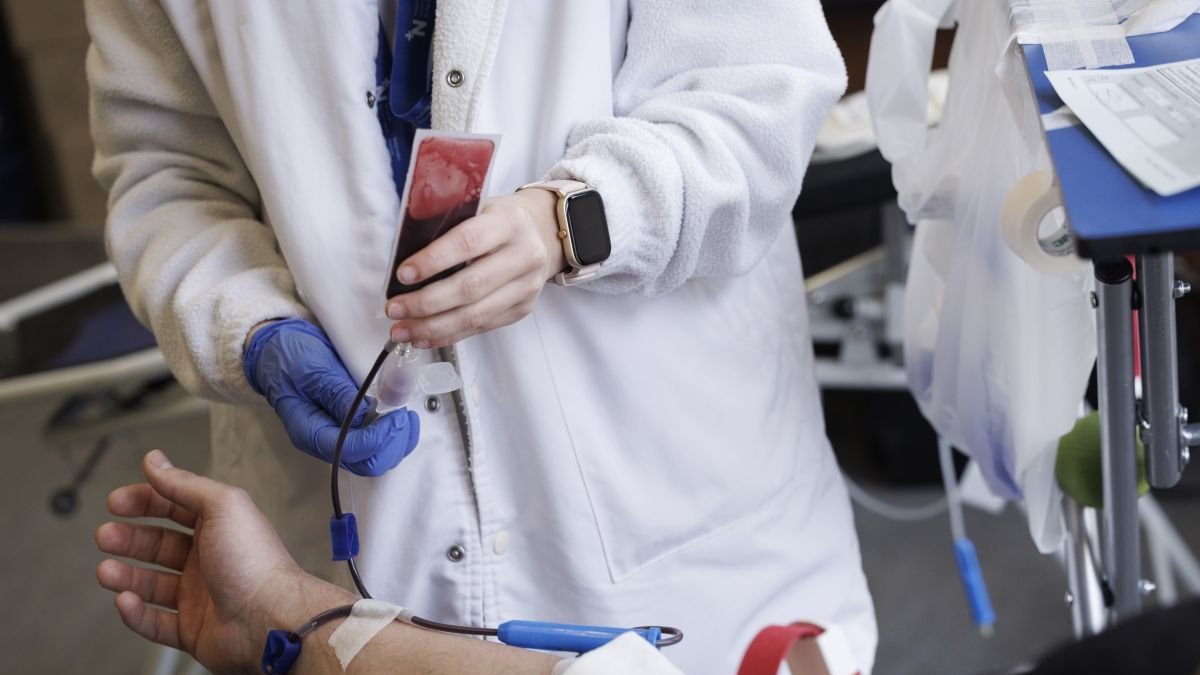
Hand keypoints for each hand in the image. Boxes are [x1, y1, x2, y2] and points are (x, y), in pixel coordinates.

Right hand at [96, 451, 327, 674]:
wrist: (270, 618)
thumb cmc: (254, 562)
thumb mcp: (222, 506)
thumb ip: (185, 483)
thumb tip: (155, 461)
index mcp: (220, 527)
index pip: (176, 507)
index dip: (145, 501)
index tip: (116, 501)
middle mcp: (210, 559)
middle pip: (160, 545)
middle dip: (130, 538)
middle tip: (106, 535)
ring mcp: (200, 595)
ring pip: (152, 584)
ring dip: (126, 576)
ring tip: (106, 571)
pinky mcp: (193, 630)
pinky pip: (155, 623)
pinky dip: (136, 614)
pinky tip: (124, 601)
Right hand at [244, 319, 419, 476]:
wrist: (280, 351)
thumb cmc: (291, 358)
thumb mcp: (313, 370)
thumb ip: (340, 394)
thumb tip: (367, 415)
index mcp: (310, 432)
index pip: (351, 451)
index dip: (379, 437)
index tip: (396, 415)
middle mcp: (325, 444)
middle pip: (368, 463)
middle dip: (392, 442)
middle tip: (403, 415)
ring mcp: (338, 439)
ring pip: (377, 458)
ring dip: (397, 440)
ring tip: (404, 414)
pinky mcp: (350, 431)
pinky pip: (378, 445)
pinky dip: (394, 434)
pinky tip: (400, 415)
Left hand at [386, 188, 564, 347]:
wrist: (538, 233)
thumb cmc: (494, 219)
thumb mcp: (475, 206)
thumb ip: (446, 224)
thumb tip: (400, 257)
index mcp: (509, 222)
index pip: (468, 242)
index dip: (433, 261)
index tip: (402, 275)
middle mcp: (525, 255)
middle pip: (471, 287)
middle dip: (426, 302)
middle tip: (394, 308)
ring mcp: (527, 286)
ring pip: (475, 314)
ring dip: (433, 327)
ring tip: (402, 330)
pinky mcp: (522, 308)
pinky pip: (481, 327)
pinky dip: (449, 335)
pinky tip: (423, 337)